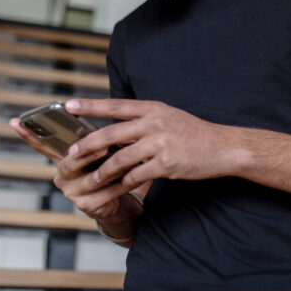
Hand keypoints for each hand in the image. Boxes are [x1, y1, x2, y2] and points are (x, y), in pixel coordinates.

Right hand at [9, 117, 128, 219]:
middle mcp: (63, 176)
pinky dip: (122, 185)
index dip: (28, 134)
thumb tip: (105, 119)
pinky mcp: (86, 206)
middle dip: (88, 154)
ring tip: (128, 161)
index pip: (43, 145)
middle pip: (71, 162)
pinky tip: (135, 178)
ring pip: (92, 178)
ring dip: (112, 169)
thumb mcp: (102, 152)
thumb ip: (97, 140)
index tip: (15, 121)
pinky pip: (106, 193)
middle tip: (103, 148)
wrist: (122, 201)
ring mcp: (72, 192)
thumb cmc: (110, 171)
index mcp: (63, 159)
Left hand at [63, 98, 244, 188]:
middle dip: (88, 145)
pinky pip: (136, 175)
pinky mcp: (166, 164)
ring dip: (104, 172)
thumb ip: (144, 120)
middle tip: (73, 154)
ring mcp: (160, 144)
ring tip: (94, 179)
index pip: (115, 105)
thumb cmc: (194, 133)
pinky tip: (122, 185)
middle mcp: (154, 123)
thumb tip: (116, 126)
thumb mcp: (169, 117)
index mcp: (153, 109)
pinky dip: (126, 182)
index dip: (90, 105)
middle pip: (111, 133)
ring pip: (120, 159)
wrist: (222, 147)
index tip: (68, 105)